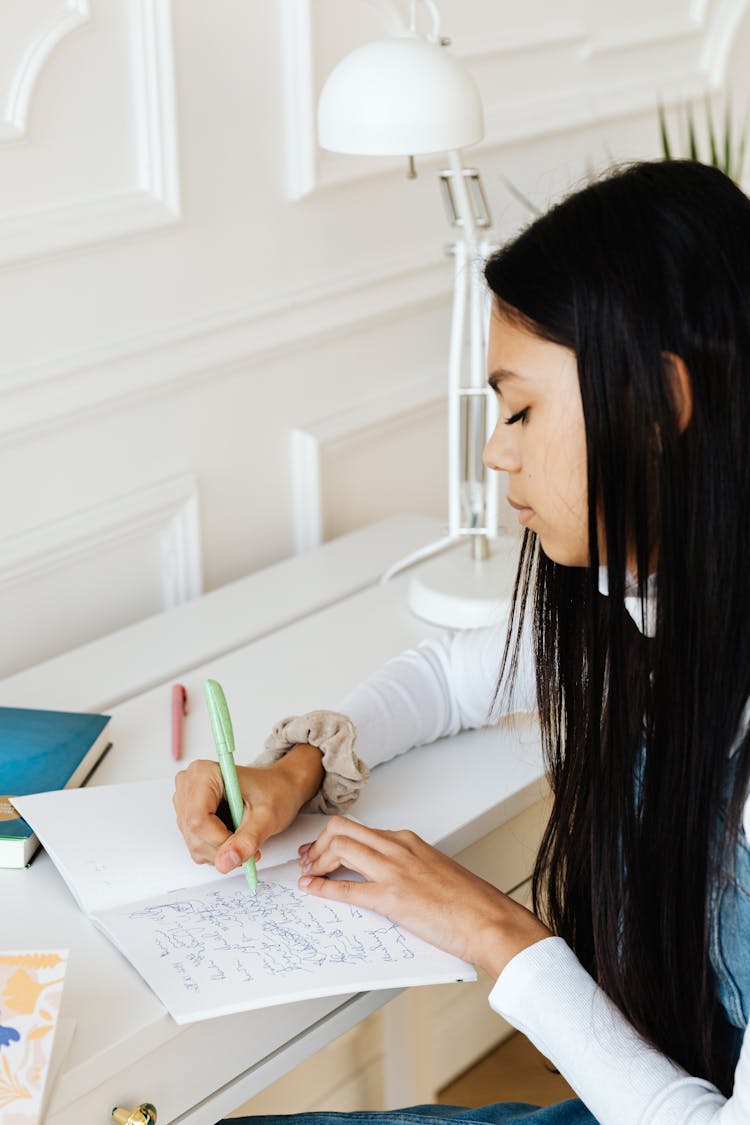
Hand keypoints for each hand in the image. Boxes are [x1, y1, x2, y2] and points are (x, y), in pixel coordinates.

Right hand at [173, 743, 322, 874]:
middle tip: (250, 845)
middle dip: (223, 849)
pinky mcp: (188, 815)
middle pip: (194, 834)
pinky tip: (234, 835)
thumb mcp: (267, 816)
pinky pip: (196, 845)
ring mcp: (186, 800)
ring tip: (245, 836)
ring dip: (221, 851)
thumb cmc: (275, 791)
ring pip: (195, 844)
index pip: (198, 820)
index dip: (220, 841)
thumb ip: (247, 840)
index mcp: (204, 773)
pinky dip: (217, 849)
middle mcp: (190, 784)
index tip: (244, 847)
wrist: (279, 788)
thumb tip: (225, 862)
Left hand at [298, 817, 551, 978]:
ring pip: (340, 848)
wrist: (489, 919)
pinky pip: (347, 888)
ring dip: (316, 862)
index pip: (360, 828)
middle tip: (307, 861)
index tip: (319, 849)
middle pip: (342, 829)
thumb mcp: (435, 870)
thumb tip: (387, 875)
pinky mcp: (392, 898)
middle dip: (317, 843)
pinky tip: (311, 889)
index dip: (332, 837)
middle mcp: (399, 848)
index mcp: (409, 841)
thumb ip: (409, 866)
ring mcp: (394, 871)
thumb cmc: (469, 902)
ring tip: (308, 875)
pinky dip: (322, 888)